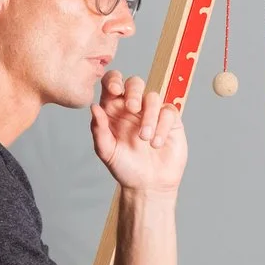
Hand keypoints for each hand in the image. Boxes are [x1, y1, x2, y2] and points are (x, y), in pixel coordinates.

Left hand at [89, 70, 187, 196]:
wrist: (148, 185)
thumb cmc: (125, 168)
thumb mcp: (106, 151)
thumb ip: (99, 130)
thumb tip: (94, 108)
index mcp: (114, 110)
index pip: (112, 84)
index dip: (113, 80)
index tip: (115, 89)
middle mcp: (133, 108)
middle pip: (135, 83)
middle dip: (133, 91)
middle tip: (132, 108)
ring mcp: (152, 113)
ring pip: (153, 97)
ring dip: (149, 116)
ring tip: (144, 138)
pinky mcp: (170, 121)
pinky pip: (169, 112)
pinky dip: (162, 126)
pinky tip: (156, 143)